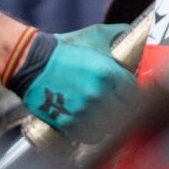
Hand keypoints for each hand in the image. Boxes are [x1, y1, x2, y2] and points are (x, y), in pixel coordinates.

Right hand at [7, 23, 138, 132]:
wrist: (31, 62)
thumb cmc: (65, 48)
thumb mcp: (95, 34)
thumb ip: (119, 33)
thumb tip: (137, 31)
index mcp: (109, 74)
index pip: (136, 92)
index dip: (133, 92)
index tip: (128, 91)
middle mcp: (98, 94)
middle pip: (126, 111)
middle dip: (124, 106)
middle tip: (118, 103)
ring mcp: (83, 111)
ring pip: (111, 126)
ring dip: (110, 121)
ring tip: (105, 114)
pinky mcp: (69, 124)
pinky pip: (93, 136)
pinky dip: (95, 133)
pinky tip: (93, 124)